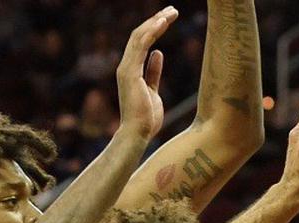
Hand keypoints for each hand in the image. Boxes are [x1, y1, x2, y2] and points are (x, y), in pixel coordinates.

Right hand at [116, 7, 179, 139]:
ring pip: (139, 36)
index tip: (168, 18)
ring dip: (155, 22)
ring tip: (171, 12)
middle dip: (156, 20)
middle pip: (139, 35)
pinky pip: (140, 45)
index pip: (141, 42)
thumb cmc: (146, 118)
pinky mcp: (129, 72)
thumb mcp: (153, 90)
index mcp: (131, 70)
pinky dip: (151, 32)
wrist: (137, 133)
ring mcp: (126, 68)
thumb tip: (158, 53)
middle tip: (172, 10)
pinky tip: (163, 22)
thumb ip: (153, 71)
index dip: (154, 28)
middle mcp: (126, 66)